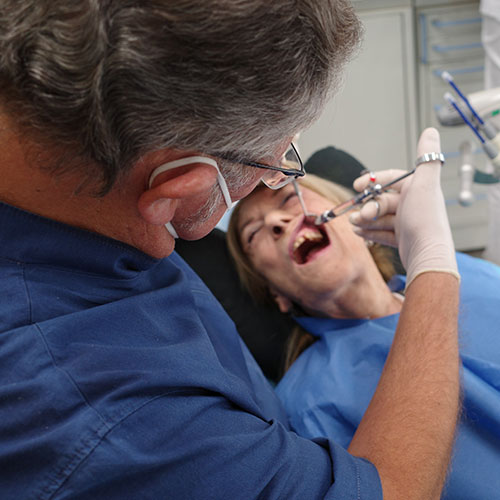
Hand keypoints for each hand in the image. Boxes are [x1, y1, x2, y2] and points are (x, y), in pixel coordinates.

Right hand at [350, 128, 458, 286]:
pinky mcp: (402, 239)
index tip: (356, 185)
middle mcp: (413, 204)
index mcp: (418, 189)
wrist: (427, 255)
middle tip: (357, 215)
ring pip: (380, 217)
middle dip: (367, 207)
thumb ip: (426, 157)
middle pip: (382, 200)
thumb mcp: (425, 184)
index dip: (373, 181)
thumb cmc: (425, 220)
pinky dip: (370, 232)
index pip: (391, 179)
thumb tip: (431, 131)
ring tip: (354, 224)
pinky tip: (359, 233)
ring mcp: (407, 222)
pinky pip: (382, 232)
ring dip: (364, 220)